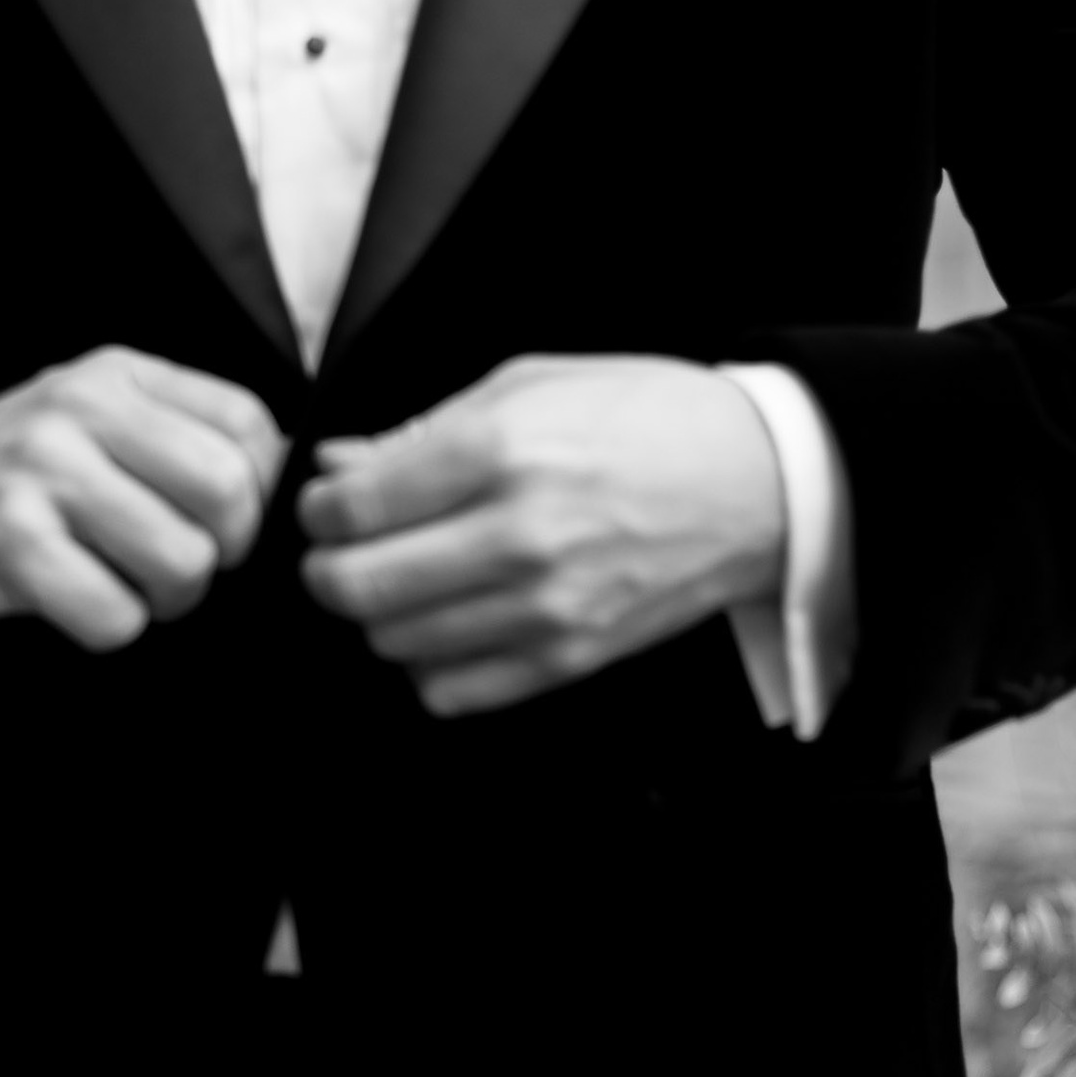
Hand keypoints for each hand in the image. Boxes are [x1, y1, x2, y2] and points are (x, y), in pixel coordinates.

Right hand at [0, 347, 287, 650]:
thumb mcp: (92, 420)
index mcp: (118, 376)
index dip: (258, 491)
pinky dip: (109, 625)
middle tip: (176, 563)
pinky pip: (113, 614)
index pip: (249, 425)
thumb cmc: (9, 474)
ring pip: (180, 562)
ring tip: (122, 583)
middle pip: (228, 495)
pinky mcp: (8, 545)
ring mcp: (41, 475)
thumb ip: (178, 432)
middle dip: (220, 554)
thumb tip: (287, 478)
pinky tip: (74, 601)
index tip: (219, 519)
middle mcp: (81, 412)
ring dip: (165, 598)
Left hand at [298, 354, 784, 717]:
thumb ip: (423, 431)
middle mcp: (517, 535)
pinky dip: (429, 664)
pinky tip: (450, 623)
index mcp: (501, 450)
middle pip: (355, 586)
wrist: (758, 481)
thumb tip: (338, 464)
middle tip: (344, 550)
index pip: (349, 509)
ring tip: (408, 580)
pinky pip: (450, 691)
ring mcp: (545, 606)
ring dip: (381, 615)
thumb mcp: (530, 385)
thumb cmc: (646, 417)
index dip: (317, 511)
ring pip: (394, 643)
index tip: (329, 505)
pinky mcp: (569, 657)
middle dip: (327, 569)